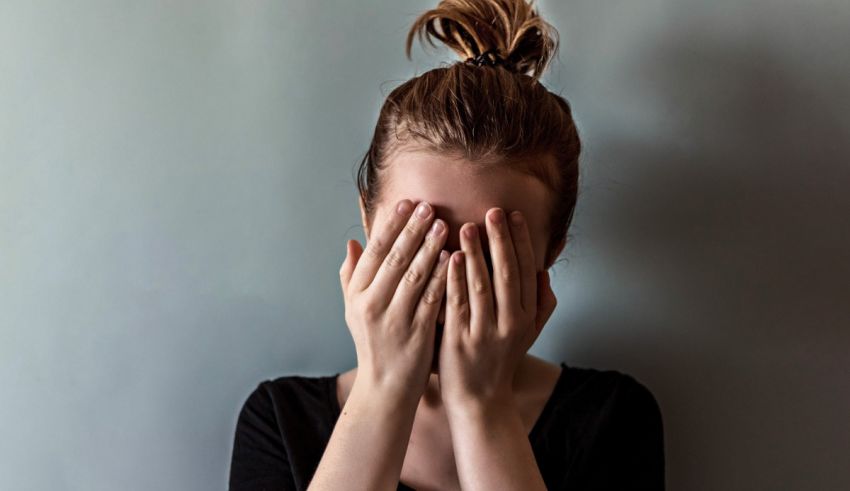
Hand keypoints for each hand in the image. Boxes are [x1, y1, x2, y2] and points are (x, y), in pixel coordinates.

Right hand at [339, 198, 449, 397]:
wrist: (385, 388)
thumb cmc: (373, 343)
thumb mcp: (353, 310)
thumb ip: (351, 276)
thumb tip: (352, 242)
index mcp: (357, 294)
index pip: (374, 251)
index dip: (390, 225)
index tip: (406, 203)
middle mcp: (372, 304)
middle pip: (394, 258)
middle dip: (412, 229)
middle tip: (429, 206)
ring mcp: (394, 319)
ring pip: (414, 275)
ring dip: (430, 248)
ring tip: (444, 225)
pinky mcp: (417, 332)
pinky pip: (432, 298)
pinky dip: (442, 276)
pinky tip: (454, 258)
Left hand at [438, 208, 556, 406]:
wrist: (480, 399)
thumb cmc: (501, 358)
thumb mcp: (529, 332)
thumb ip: (541, 302)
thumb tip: (544, 269)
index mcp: (526, 316)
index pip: (526, 270)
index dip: (520, 241)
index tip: (513, 214)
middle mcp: (509, 323)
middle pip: (507, 274)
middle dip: (501, 239)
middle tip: (492, 211)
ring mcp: (484, 333)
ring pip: (482, 286)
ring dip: (475, 254)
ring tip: (467, 227)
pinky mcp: (459, 341)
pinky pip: (457, 304)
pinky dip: (454, 279)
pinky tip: (448, 257)